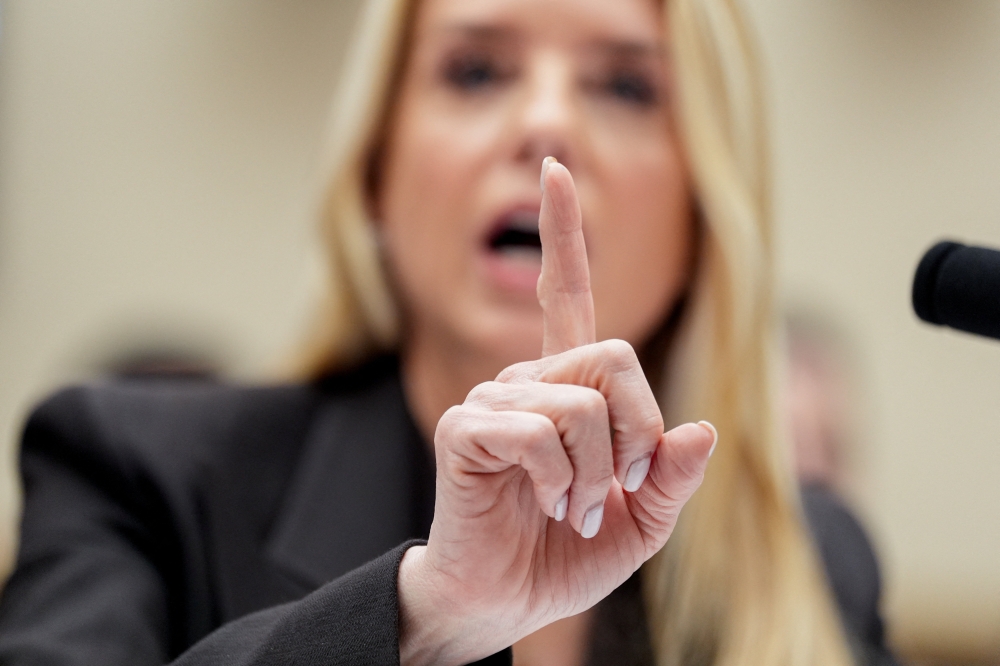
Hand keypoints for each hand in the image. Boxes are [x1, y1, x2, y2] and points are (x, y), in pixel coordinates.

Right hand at [398, 159, 715, 665]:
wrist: (503, 601)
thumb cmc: (565, 553)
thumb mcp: (643, 521)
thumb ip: (671, 475)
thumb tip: (701, 429)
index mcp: (566, 388)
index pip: (566, 293)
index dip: (563, 232)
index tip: (554, 168)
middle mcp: (526, 378)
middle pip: (614, 357)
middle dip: (636, 433)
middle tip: (617, 488)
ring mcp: (492, 399)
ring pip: (583, 403)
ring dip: (596, 475)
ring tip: (573, 509)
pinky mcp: (464, 427)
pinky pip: (540, 431)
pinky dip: (562, 481)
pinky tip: (548, 505)